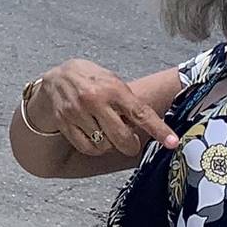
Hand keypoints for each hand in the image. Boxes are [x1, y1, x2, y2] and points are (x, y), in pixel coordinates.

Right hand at [29, 60, 178, 157]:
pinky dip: (95, 147)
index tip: (173, 142)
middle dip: (130, 144)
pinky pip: (88, 148)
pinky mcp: (65, 124)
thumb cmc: (89, 79)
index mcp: (111, 87)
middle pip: (123, 138)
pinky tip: (93, 135)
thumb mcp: (111, 80)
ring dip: (109, 143)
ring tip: (104, 129)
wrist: (54, 79)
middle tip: (130, 140)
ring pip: (105, 146)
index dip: (158, 130)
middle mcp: (94, 100)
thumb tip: (148, 124)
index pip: (140, 113)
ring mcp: (77, 112)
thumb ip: (127, 100)